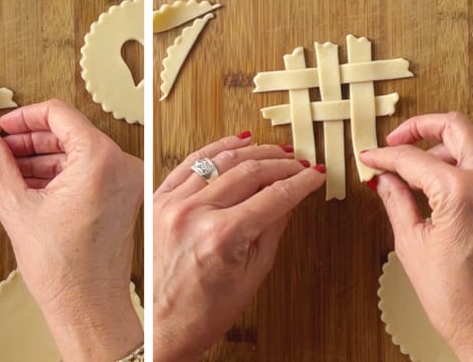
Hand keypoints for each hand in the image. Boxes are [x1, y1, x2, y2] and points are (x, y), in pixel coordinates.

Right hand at [0, 99, 143, 361]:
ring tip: (10, 170)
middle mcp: (121, 165)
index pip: (58, 113)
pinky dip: (61, 173)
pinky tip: (32, 185)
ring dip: (43, 157)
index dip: (24, 117)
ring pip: (78, 151)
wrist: (87, 305)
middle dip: (31, 140)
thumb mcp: (17, 206)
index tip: (2, 127)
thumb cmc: (62, 267)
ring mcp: (127, 180)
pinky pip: (90, 171)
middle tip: (0, 148)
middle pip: (69, 132)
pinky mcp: (125, 196)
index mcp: (100, 158)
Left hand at [152, 133, 324, 360]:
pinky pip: (190, 163)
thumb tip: (289, 197)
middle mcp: (195, 214)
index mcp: (222, 236)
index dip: (301, 183)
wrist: (162, 328)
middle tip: (299, 163)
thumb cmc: (204, 312)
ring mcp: (173, 205)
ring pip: (221, 160)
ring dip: (254, 152)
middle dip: (281, 164)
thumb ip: (273, 229)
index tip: (314, 176)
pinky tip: (236, 144)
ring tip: (275, 152)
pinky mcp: (158, 201)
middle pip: (250, 172)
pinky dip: (216, 149)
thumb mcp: (253, 274)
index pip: (275, 196)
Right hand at [359, 113, 472, 360]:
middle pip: (454, 126)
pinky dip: (461, 167)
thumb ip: (396, 201)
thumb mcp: (412, 245)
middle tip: (395, 143)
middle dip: (419, 128)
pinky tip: (439, 188)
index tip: (371, 157)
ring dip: (442, 148)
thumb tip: (384, 179)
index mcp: (462, 192)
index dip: (385, 155)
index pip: (413, 157)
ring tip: (414, 171)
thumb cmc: (460, 301)